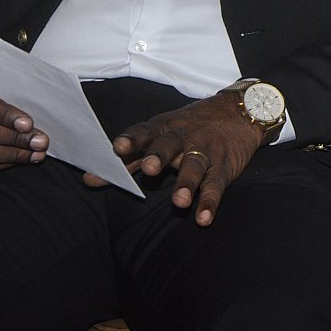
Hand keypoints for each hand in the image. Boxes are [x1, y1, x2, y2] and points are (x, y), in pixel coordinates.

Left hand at [84, 94, 267, 225]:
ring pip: (196, 165)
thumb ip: (129, 158)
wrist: (240, 111)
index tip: (118, 147)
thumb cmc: (190, 127)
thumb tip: (89, 179)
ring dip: (187, 183)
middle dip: (160, 155)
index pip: (146, 131)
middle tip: (151, 167)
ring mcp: (206, 150)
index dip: (133, 139)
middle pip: (171, 144)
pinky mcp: (225, 166)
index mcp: (164, 128)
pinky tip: (203, 218)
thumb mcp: (161, 134)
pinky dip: (210, 202)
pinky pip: (217, 184)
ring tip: (179, 202)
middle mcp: (184, 137)